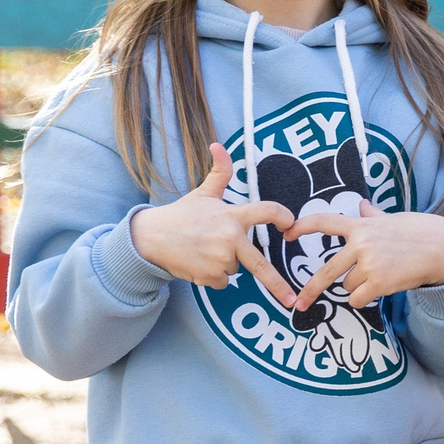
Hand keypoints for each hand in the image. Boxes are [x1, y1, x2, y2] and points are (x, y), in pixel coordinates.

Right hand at [129, 144, 297, 305]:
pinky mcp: (209, 276)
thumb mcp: (203, 193)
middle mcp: (230, 239)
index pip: (268, 212)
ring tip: (205, 249)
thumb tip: (218, 144)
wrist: (150, 238)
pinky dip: (215, 276)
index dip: (283, 216)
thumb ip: (220, 172)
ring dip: (227, 263)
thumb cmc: (180, 215)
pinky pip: (223, 281)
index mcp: (233, 216)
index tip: (291, 224)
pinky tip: (199, 262)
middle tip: (293, 299)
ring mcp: (221, 260)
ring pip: (237, 269)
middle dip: (279, 284)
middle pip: (262, 265)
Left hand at [286, 197, 443, 308]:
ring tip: (381, 276)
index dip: (303, 226)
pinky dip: (364, 298)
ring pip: (347, 286)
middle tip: (300, 303)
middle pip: (327, 271)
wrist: (441, 247)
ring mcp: (368, 264)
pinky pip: (358, 298)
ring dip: (358, 287)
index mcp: (361, 226)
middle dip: (311, 289)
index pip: (325, 222)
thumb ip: (373, 215)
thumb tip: (362, 204)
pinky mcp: (379, 282)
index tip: (287, 234)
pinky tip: (379, 289)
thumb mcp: (393, 219)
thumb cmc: (419, 231)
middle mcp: (360, 244)